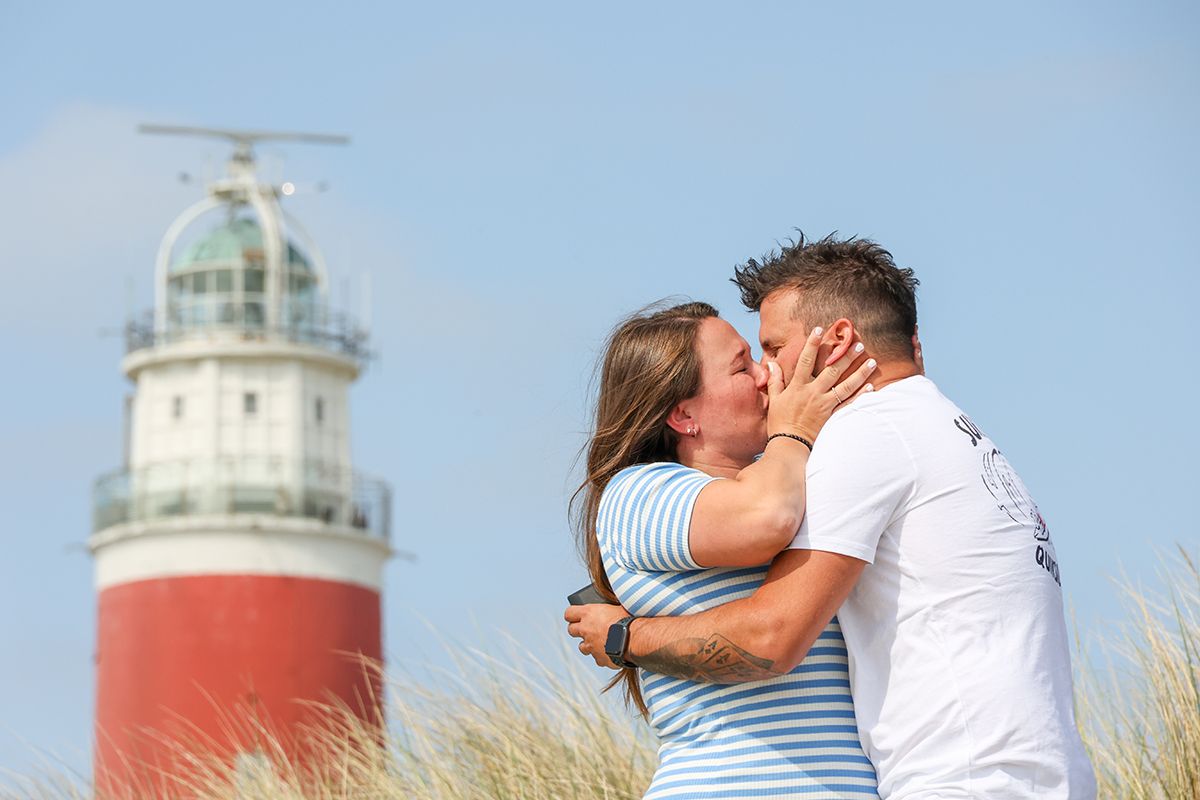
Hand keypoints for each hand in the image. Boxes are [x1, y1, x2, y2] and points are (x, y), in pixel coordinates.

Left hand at [564, 602, 630, 668]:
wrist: (636, 638)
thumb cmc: (629, 620)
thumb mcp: (617, 607)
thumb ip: (606, 609)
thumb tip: (609, 607)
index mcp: (588, 613)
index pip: (569, 613)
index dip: (572, 615)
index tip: (576, 616)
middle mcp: (586, 629)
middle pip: (571, 630)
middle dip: (578, 630)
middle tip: (588, 629)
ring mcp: (590, 645)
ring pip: (581, 647)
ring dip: (588, 644)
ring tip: (600, 642)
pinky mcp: (598, 658)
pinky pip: (596, 658)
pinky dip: (601, 656)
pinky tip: (611, 652)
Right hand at [765, 327, 877, 442]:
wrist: (789, 445)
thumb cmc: (780, 423)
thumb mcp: (774, 400)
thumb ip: (774, 380)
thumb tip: (772, 363)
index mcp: (798, 386)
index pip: (805, 360)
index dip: (812, 343)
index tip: (820, 329)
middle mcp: (813, 392)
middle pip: (832, 370)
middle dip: (845, 355)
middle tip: (857, 342)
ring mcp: (825, 404)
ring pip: (846, 385)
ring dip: (860, 372)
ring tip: (871, 361)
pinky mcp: (832, 416)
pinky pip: (849, 404)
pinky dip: (861, 396)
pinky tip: (872, 386)